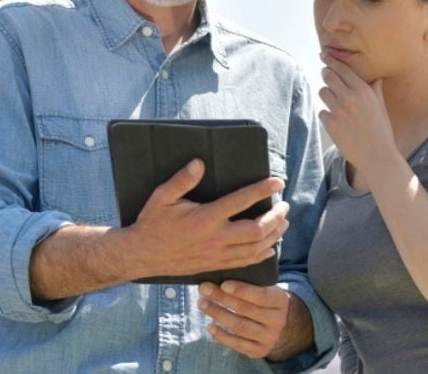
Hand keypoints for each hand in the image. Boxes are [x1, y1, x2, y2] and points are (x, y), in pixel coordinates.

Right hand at [126, 159, 288, 279]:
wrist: (143, 255)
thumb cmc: (152, 223)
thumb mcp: (161, 197)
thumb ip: (182, 180)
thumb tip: (199, 163)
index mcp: (205, 218)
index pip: (242, 201)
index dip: (262, 190)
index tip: (278, 181)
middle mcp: (216, 238)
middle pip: (257, 230)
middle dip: (276, 217)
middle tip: (284, 206)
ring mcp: (217, 254)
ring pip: (256, 248)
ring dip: (274, 235)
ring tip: (283, 223)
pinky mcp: (216, 265)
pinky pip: (246, 262)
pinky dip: (262, 255)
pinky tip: (270, 247)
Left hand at [198, 280, 292, 359]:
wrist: (277, 324)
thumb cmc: (262, 299)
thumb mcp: (263, 288)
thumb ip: (247, 281)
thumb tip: (217, 273)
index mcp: (280, 301)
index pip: (262, 296)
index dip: (242, 290)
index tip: (223, 284)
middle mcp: (278, 321)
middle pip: (246, 310)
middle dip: (222, 298)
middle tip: (204, 289)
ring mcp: (269, 338)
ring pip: (240, 327)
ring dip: (218, 314)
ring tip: (202, 304)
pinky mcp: (259, 351)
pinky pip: (238, 345)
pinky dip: (222, 336)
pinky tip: (209, 326)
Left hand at [317, 52, 399, 175]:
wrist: (377, 156)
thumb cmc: (381, 131)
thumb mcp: (381, 108)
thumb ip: (375, 91)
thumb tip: (376, 78)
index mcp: (364, 91)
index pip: (343, 69)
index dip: (331, 60)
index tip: (324, 54)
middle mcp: (350, 98)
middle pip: (328, 76)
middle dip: (326, 74)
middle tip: (326, 74)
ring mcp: (338, 110)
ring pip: (322, 92)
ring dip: (327, 95)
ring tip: (337, 104)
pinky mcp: (330, 123)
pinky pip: (322, 111)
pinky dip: (327, 115)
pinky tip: (338, 123)